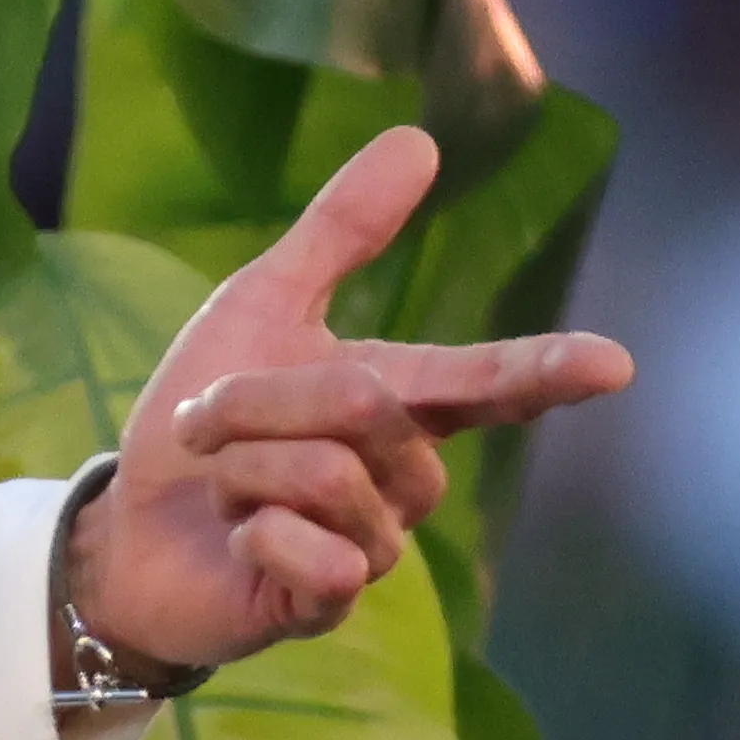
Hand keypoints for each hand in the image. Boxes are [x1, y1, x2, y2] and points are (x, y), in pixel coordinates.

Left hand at [66, 125, 634, 673]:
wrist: (125, 527)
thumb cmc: (199, 425)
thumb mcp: (260, 307)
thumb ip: (341, 230)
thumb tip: (420, 137)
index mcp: (399, 401)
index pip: (491, 381)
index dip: (550, 370)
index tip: (614, 363)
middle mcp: (405, 477)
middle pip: (362, 406)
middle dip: (259, 401)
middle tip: (204, 424)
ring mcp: (376, 545)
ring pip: (331, 475)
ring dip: (243, 468)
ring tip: (222, 488)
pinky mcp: (332, 602)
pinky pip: (321, 560)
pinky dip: (256, 537)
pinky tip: (241, 545)